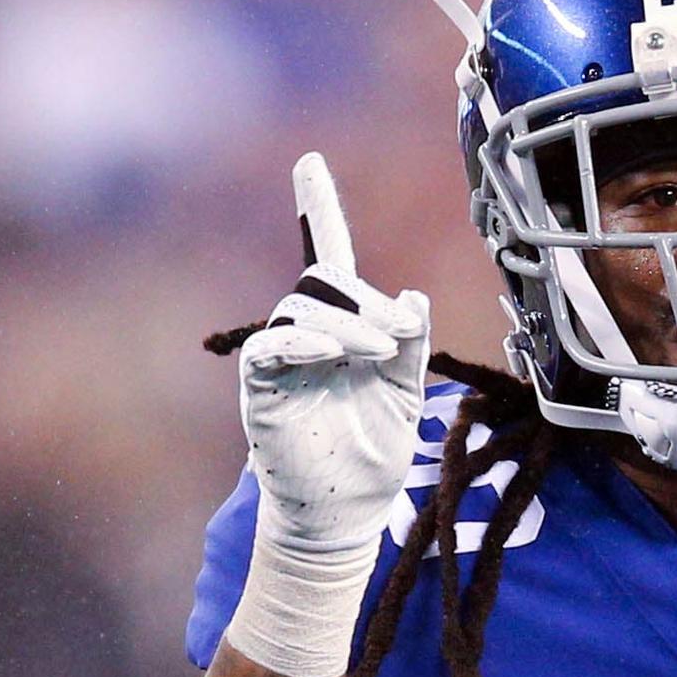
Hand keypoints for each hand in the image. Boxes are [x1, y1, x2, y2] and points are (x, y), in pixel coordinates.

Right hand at [227, 153, 430, 676]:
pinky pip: (271, 345)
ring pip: (303, 307)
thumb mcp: (409, 393)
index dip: (317, 208)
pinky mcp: (263, 387)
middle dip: (364, 300)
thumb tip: (413, 296)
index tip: (308, 162)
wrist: (347, 513)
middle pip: (324, 279)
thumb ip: (411, 343)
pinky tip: (332, 356)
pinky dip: (303, 342)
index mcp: (344, 327)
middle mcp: (308, 334)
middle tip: (395, 342)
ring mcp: (282, 358)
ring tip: (377, 356)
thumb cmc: (374, 456)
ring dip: (347, 323)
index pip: (328, 256)